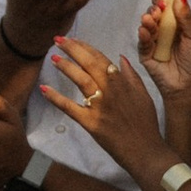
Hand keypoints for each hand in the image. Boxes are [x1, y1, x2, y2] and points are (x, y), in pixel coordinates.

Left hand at [43, 34, 164, 178]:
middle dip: (72, 49)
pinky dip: (56, 98)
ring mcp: (99, 106)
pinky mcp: (90, 122)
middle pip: (88, 64)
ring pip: (80, 80)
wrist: (146, 151)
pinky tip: (44, 89)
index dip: (85, 47)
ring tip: (53, 58)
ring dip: (65, 67)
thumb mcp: (144, 96)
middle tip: (57, 40)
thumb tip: (120, 58)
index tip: (74, 40)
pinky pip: (70, 107)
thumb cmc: (146, 124)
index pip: (101, 58)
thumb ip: (132, 76)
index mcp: (122, 82)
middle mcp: (110, 90)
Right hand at [137, 0, 190, 146]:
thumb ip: (186, 17)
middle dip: (154, 8)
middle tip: (157, 11)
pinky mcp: (145, 53)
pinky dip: (143, 34)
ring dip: (148, 19)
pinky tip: (145, 31)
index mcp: (179, 25)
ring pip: (146, 24)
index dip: (164, 0)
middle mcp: (165, 30)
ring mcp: (154, 41)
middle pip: (154, 12)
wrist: (189, 87)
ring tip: (150, 20)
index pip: (168, 6)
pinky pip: (141, 41)